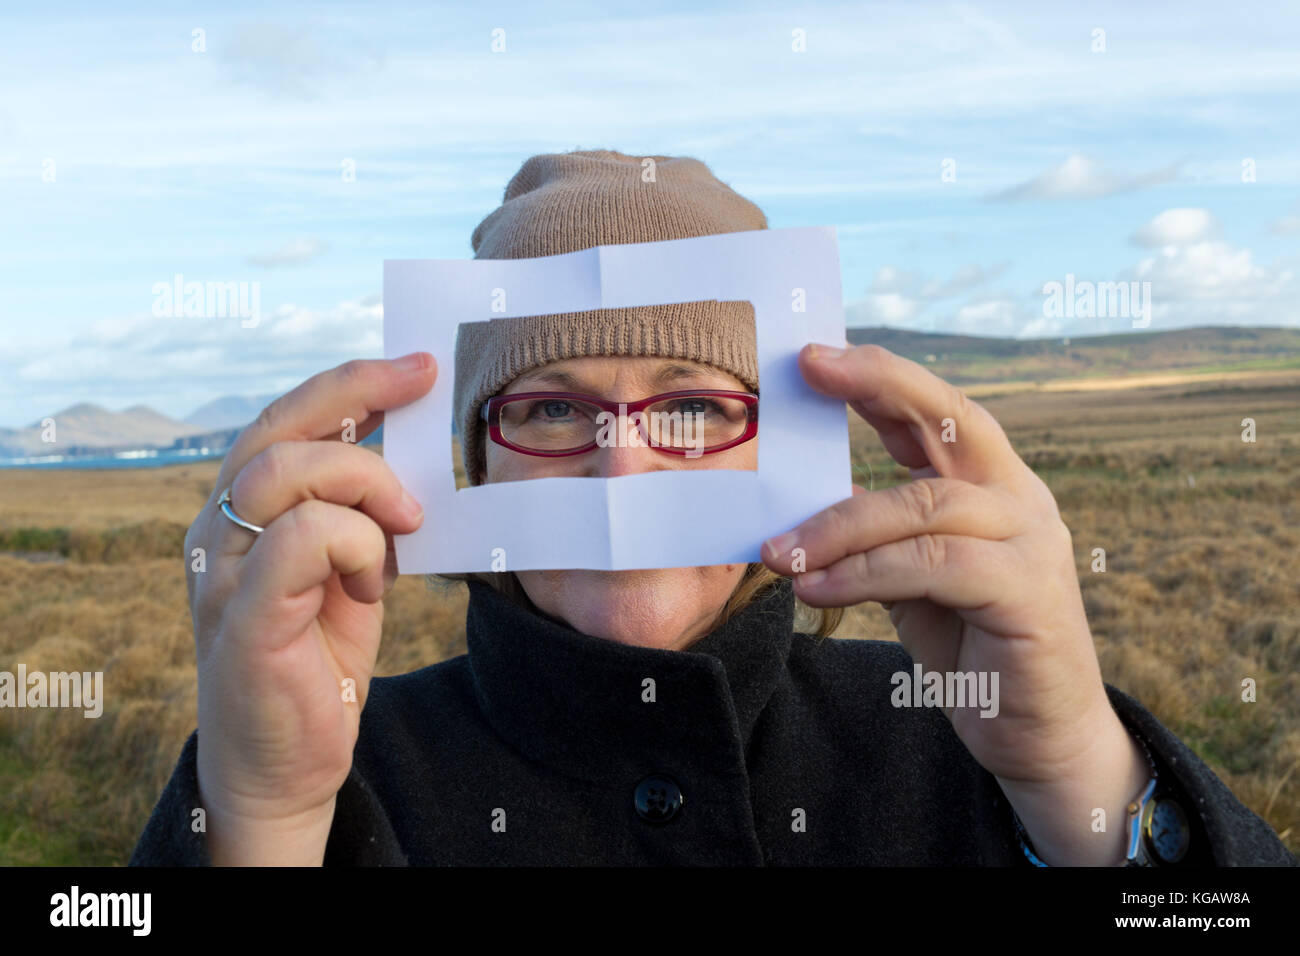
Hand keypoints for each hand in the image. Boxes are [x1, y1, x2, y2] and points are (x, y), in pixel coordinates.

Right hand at [187, 353, 435, 863]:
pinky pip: (296, 541)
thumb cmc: (317, 658)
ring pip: (281, 473)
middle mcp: (216, 532)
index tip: (414, 367)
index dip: (348, 383)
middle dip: (356, 395)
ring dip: (363, 483)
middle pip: (276, 429)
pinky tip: (374, 579)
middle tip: (423, 392)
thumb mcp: (349, 568)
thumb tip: (404, 448)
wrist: (286, 764)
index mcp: (241, 513)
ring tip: (407, 522)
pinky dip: (353, 542)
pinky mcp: (241, 619)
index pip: (285, 420)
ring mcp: (221, 574)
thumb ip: (359, 512)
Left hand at [761, 343, 1147, 864]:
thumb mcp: (910, 577)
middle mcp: (1019, 498)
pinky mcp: (1030, 591)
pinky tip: (815, 589)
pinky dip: (865, 573)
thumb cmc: (971, 646)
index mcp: (989, 485)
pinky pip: (934, 564)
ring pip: (925, 505)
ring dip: (840, 526)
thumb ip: (877, 532)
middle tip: (808, 371)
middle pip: (951, 419)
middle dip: (877, 386)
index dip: (877, 377)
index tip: (813, 355)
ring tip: (778, 552)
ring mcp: (1032, 541)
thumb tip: (808, 491)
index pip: (934, 412)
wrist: (1039, 735)